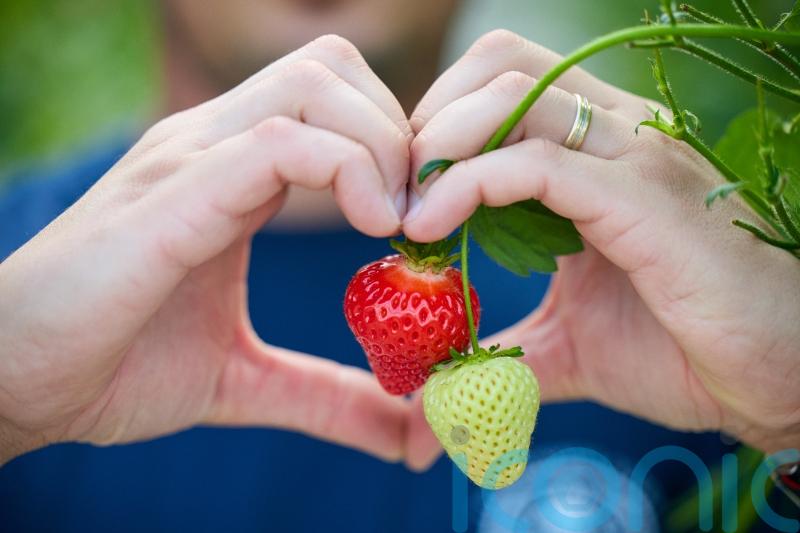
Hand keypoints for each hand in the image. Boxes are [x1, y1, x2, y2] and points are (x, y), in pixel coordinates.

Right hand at [0, 35, 413, 463]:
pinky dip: (345, 170)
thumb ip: (326, 395)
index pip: (333, 97)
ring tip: (393, 224)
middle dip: (397, 132)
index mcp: (231, 172)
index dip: (394, 144)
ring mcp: (190, 160)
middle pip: (332, 68)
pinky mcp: (173, 195)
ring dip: (381, 145)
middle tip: (414, 215)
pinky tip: (371, 227)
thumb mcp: (243, 380)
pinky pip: (278, 143)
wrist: (16, 381)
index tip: (420, 219)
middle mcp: (211, 145)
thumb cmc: (117, 365)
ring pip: (315, 84)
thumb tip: (401, 434)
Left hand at [403, 30, 799, 469]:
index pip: (497, 87)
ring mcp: (632, 158)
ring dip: (438, 143)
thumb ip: (501, 352)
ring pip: (510, 95)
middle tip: (399, 192)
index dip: (436, 126)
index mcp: (595, 155)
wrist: (778, 378)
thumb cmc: (681, 349)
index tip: (401, 192)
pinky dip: (467, 184)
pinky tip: (429, 227)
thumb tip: (431, 397)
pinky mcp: (640, 197)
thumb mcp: (566, 345)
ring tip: (408, 210)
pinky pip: (533, 163)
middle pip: (497, 66)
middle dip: (429, 119)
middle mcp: (615, 135)